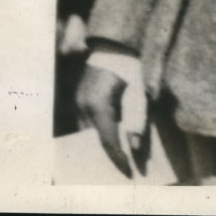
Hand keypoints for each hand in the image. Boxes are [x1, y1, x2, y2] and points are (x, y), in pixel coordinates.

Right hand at [75, 62, 148, 177]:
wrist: (110, 44)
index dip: (118, 158)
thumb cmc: (127, 64)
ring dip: (102, 142)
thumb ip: (138, 118)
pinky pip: (85, 122)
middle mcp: (83, 105)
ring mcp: (76, 102)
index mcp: (99, 103)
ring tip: (120, 154)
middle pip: (95, 140)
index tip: (128, 171)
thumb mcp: (138, 90)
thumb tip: (136, 146)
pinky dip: (97, 131)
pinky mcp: (77, 99)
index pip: (107, 139)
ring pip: (88, 132)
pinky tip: (110, 135)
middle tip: (126, 167)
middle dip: (110, 154)